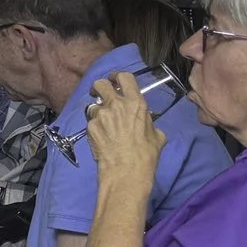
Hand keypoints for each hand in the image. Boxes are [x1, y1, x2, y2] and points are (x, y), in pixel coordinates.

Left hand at [84, 69, 165, 184]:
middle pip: (100, 84)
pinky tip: (102, 137)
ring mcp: (100, 115)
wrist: (126, 170)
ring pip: (93, 105)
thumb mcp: (157, 134)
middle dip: (100, 87)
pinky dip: (95, 126)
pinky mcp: (89, 127)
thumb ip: (148, 121)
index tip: (116, 80)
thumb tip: (145, 121)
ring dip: (97, 111)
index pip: (124, 77)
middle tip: (102, 94)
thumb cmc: (146, 153)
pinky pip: (90, 122)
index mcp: (135, 103)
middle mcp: (115, 105)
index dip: (118, 76)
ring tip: (104, 123)